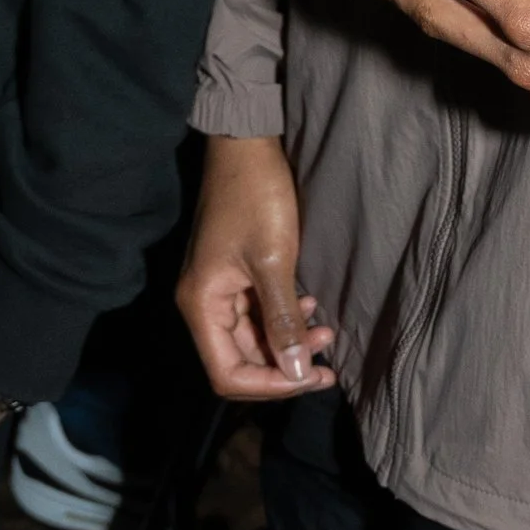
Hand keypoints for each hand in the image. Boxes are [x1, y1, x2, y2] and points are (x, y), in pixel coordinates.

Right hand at [176, 132, 334, 401]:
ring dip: (289, 344)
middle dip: (285, 367)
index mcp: (202, 304)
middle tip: (328, 363)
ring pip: (252, 339)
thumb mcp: (274, 261)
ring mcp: (218, 290)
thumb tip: (297, 373)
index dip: (268, 385)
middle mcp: (203, 304)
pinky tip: (311, 307)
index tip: (309, 376)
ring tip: (327, 333)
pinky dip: (285, 320)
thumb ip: (283, 320)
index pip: (227, 373)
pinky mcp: (234, 276)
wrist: (246, 144)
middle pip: (240, 362)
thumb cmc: (255, 197)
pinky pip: (257, 315)